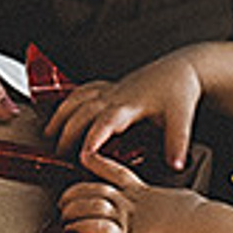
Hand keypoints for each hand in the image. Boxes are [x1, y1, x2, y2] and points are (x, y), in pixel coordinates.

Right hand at [49, 52, 202, 175]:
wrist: (183, 67)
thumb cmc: (180, 90)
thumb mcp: (181, 118)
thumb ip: (178, 143)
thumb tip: (177, 165)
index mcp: (130, 105)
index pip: (105, 122)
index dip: (92, 138)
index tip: (82, 155)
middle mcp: (116, 95)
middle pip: (83, 111)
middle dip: (68, 132)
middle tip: (59, 153)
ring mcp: (112, 89)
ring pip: (78, 98)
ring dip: (61, 115)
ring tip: (49, 133)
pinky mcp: (113, 86)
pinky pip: (84, 90)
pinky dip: (70, 100)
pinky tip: (64, 110)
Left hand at [58, 169, 199, 232]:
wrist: (205, 229)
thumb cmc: (201, 219)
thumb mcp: (184, 203)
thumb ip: (175, 205)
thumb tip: (186, 209)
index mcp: (145, 192)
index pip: (116, 172)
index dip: (97, 163)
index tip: (84, 157)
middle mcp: (133, 203)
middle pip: (95, 190)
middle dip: (75, 193)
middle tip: (62, 199)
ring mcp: (129, 220)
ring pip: (91, 207)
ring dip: (73, 211)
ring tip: (63, 215)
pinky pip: (97, 229)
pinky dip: (81, 228)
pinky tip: (71, 230)